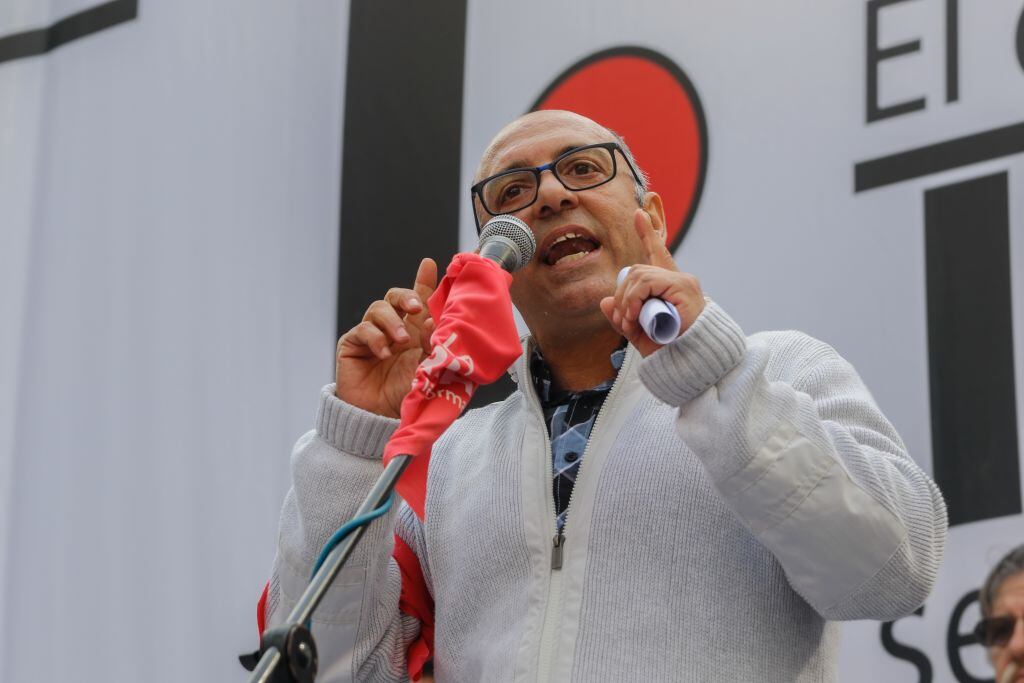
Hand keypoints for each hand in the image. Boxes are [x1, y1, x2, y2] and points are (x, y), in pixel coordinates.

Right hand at [336, 258, 437, 416]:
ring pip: (378, 308)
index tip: (429, 264)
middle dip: (406, 295)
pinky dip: (375, 338)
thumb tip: (432, 319)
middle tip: (416, 307)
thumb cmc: (406, 394)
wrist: (380, 417)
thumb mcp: (428, 367)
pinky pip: (363, 330)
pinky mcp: (353, 344)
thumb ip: (433, 343)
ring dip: (391, 321)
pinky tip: (384, 354)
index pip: (419, 300)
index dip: (423, 280)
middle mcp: (394, 328)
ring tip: (400, 340)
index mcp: (416, 331)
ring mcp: (372, 334)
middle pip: (396, 296)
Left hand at [599, 208, 704, 356]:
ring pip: (640, 276)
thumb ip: (622, 317)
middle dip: (622, 293)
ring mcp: (682, 282)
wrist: (691, 363)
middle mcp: (677, 280)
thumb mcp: (638, 332)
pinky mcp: (683, 287)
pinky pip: (648, 282)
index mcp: (668, 287)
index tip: (639, 214)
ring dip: (627, 299)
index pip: (657, 254)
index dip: (648, 234)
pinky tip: (635, 314)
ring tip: (629, 320)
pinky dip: (635, 298)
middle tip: (622, 319)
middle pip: (637, 271)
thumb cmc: (668, 349)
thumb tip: (605, 302)